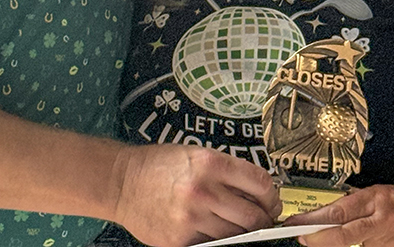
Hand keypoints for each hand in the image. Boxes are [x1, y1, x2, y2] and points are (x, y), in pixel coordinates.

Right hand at [112, 143, 281, 246]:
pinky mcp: (181, 240)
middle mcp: (204, 190)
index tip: (271, 201)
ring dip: (242, 234)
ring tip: (236, 225)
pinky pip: (213, 246)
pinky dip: (218, 241)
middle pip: (254, 216)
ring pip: (237, 237)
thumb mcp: (195, 155)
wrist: (122, 181)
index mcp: (210, 163)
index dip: (272, 196)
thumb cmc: (159, 165)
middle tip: (263, 219)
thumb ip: (226, 172)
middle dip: (264, 220)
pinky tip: (213, 230)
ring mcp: (192, 218)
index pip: (260, 183)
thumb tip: (258, 193)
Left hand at [287, 184, 393, 246]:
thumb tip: (328, 216)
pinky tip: (378, 243)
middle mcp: (383, 220)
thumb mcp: (383, 195)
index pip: (338, 211)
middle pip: (343, 234)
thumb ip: (359, 205)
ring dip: (354, 245)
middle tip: (302, 237)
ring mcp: (392, 242)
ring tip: (368, 235)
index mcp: (377, 198)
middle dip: (319, 238)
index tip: (296, 224)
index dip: (314, 220)